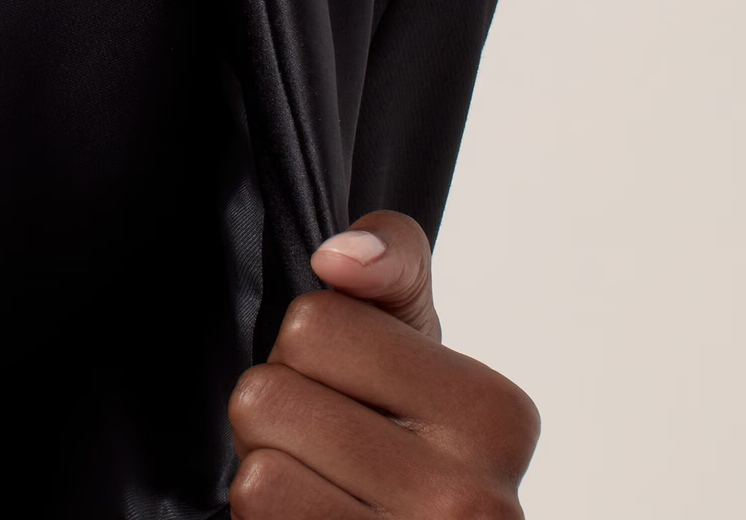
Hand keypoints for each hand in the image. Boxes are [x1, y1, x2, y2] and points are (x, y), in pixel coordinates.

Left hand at [227, 210, 539, 517]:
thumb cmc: (412, 439)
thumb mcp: (414, 340)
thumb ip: (392, 262)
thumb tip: (340, 256)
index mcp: (495, 414)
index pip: (313, 323)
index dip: (307, 352)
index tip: (356, 395)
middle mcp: (474, 500)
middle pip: (270, 396)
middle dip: (279, 416)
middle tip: (329, 451)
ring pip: (256, 471)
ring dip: (269, 475)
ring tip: (322, 491)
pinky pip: (258, 518)